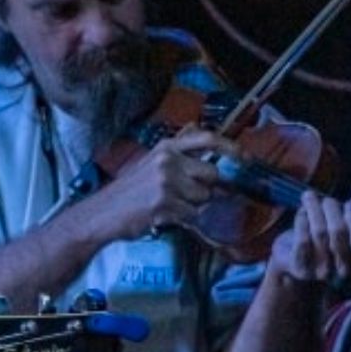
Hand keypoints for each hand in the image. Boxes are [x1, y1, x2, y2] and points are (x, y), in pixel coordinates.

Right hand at [92, 128, 235, 241]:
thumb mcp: (151, 162)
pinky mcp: (165, 204)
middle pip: (211, 173)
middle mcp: (168, 161)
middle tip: (187, 195)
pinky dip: (183, 218)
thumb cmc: (129, 190)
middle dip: (206, 187)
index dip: (231, 147)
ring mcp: (166, 183)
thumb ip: (178, 151)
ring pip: (204, 197)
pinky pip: (193, 214)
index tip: (247, 158)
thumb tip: (199, 133)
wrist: (103, 212)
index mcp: (166, 147)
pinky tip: (164, 215)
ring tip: (170, 205)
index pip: (206, 139)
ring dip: (194, 205)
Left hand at [268, 174, 350, 284]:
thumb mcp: (344, 220)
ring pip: (320, 234)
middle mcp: (344, 268)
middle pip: (339, 233)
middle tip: (324, 199)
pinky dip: (301, 222)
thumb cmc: (324, 235)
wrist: (292, 258)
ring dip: (314, 210)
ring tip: (309, 196)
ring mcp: (322, 271)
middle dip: (331, 210)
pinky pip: (302, 241)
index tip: (349, 204)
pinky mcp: (301, 269)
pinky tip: (300, 213)